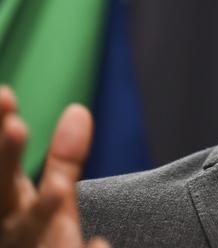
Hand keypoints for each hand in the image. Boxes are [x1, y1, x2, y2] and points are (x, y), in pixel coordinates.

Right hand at [0, 85, 109, 247]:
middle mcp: (9, 233)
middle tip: (15, 124)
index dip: (2, 142)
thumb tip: (78, 110)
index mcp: (8, 210)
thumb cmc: (37, 244)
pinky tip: (99, 245)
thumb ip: (64, 161)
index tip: (5, 94)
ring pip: (29, 235)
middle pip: (0, 196)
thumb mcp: (52, 203)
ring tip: (59, 190)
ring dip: (41, 215)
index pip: (0, 170)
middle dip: (4, 160)